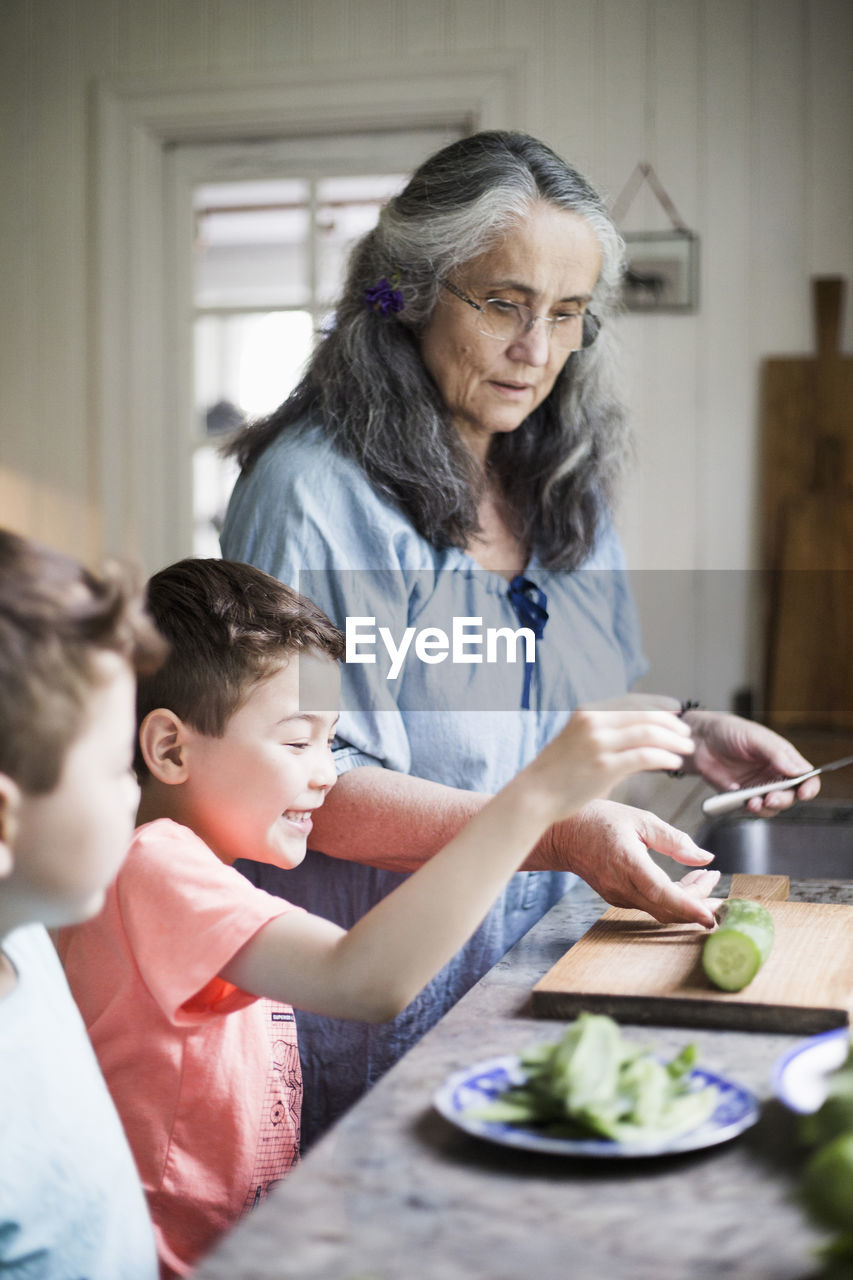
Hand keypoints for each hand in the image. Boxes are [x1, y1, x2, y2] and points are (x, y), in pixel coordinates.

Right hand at [527, 697, 694, 822]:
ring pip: (649, 734)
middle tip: (686, 734)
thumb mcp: (577, 740)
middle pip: (646, 716)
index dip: (658, 705)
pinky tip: (674, 763)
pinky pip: (645, 757)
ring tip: (686, 749)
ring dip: (674, 740)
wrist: (534, 795)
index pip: (633, 702)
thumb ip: (604, 732)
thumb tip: (636, 734)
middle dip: (671, 724)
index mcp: (588, 712)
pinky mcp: (605, 767)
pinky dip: (664, 757)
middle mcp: (594, 722)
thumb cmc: (556, 773)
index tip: (675, 711)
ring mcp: (599, 744)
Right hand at [544, 798, 719, 927]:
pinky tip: (683, 882)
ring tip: (704, 878)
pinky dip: (671, 897)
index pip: (663, 893)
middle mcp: (621, 886)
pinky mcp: (617, 898)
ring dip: (687, 899)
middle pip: (667, 908)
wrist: (561, 834)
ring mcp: (618, 895)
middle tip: (716, 883)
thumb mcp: (639, 819)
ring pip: (661, 909)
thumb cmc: (597, 820)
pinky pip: (650, 904)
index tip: (711, 915)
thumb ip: (674, 839)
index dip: (690, 907)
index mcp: (627, 863)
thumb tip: (704, 857)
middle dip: (698, 902)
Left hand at [684, 710, 819, 814]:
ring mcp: (759, 787)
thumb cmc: (729, 731)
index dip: (809, 787)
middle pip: (790, 796)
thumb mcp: (755, 737)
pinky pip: (753, 809)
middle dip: (783, 800)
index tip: (803, 793)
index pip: (806, 777)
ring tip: (753, 802)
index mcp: (784, 758)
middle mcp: (774, 775)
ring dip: (766, 808)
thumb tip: (800, 771)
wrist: (700, 741)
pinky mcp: (742, 796)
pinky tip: (743, 803)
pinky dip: (751, 810)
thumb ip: (776, 754)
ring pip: (773, 807)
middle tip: (770, 798)